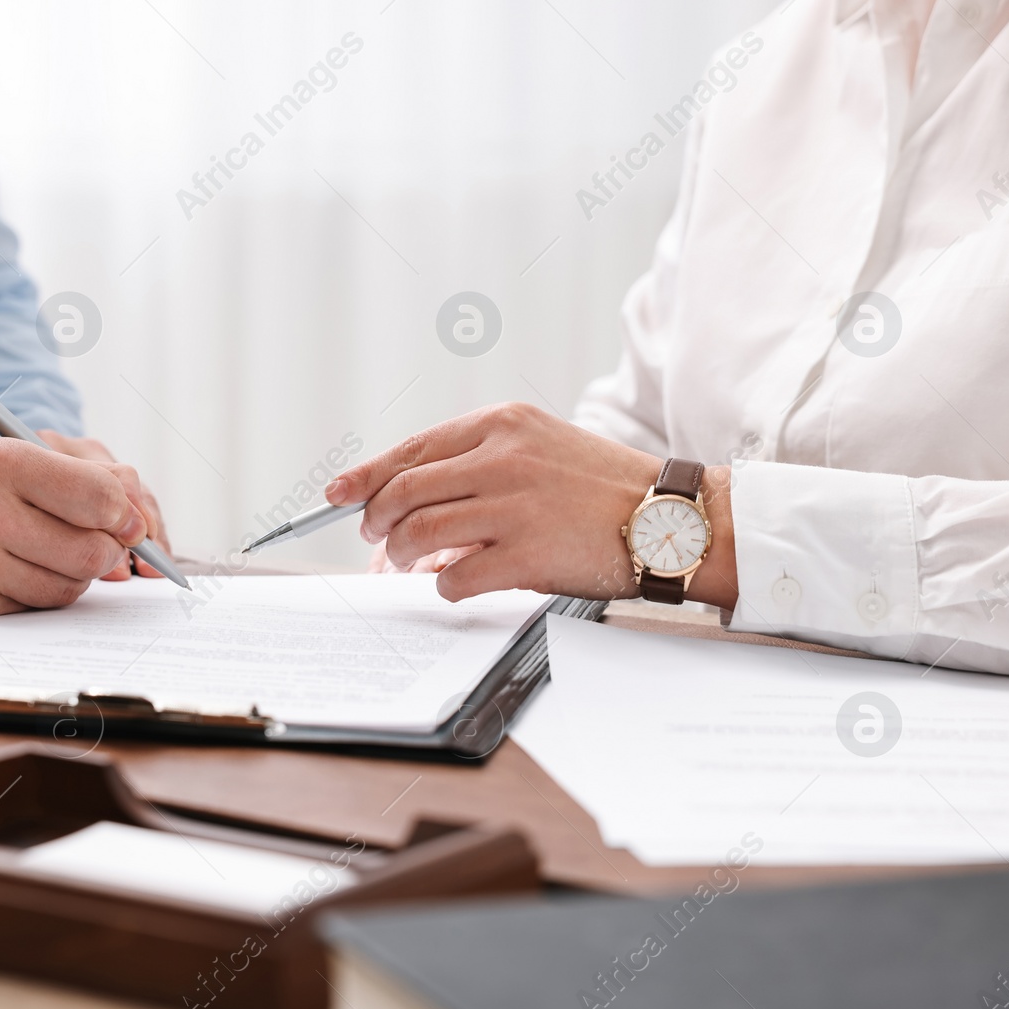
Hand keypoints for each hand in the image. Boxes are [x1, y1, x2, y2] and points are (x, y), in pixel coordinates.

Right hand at [0, 438, 154, 624]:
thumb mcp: (0, 459)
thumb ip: (76, 475)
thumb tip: (138, 509)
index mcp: (3, 461)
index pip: (100, 495)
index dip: (127, 516)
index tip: (131, 523)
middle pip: (94, 549)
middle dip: (105, 552)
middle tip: (90, 542)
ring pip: (72, 585)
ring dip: (73, 575)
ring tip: (43, 552)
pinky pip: (38, 607)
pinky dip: (40, 595)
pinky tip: (15, 573)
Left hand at [328, 402, 738, 607]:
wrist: (672, 518)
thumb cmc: (602, 487)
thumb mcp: (539, 446)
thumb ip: (476, 464)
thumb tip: (405, 501)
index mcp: (502, 423)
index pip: (410, 450)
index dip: (364, 476)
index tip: (337, 495)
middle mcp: (504, 457)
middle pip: (403, 492)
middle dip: (375, 523)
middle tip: (376, 541)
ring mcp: (514, 506)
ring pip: (417, 534)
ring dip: (401, 556)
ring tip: (409, 564)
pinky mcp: (527, 554)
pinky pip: (453, 577)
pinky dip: (443, 585)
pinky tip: (456, 581)